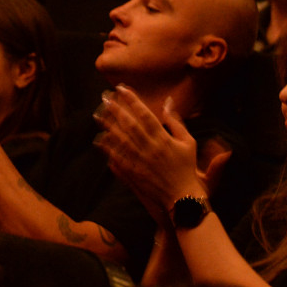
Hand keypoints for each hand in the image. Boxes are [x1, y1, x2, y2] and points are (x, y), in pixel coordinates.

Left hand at [93, 86, 205, 220]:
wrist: (182, 198)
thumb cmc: (187, 168)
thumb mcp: (188, 142)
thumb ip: (176, 122)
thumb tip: (168, 101)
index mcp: (163, 139)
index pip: (145, 115)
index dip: (132, 101)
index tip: (122, 89)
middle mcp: (150, 149)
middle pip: (129, 125)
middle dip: (116, 110)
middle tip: (104, 98)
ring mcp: (140, 162)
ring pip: (121, 141)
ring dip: (108, 127)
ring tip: (98, 115)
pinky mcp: (133, 174)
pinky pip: (118, 159)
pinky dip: (109, 149)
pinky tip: (101, 140)